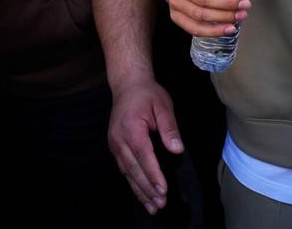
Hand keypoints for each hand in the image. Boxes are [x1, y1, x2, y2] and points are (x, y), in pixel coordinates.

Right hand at [107, 74, 183, 214]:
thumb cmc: (147, 94)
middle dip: (147, 188)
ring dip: (139, 190)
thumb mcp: (163, 105)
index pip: (143, 156)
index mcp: (132, 128)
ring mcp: (114, 143)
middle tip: (160, 204)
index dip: (153, 174)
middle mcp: (119, 139)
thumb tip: (177, 149)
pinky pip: (123, 168)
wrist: (127, 84)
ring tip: (152, 206)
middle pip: (133, 168)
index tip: (163, 189)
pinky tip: (141, 193)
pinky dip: (132, 183)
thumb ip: (170, 127)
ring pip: (127, 172)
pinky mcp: (114, 146)